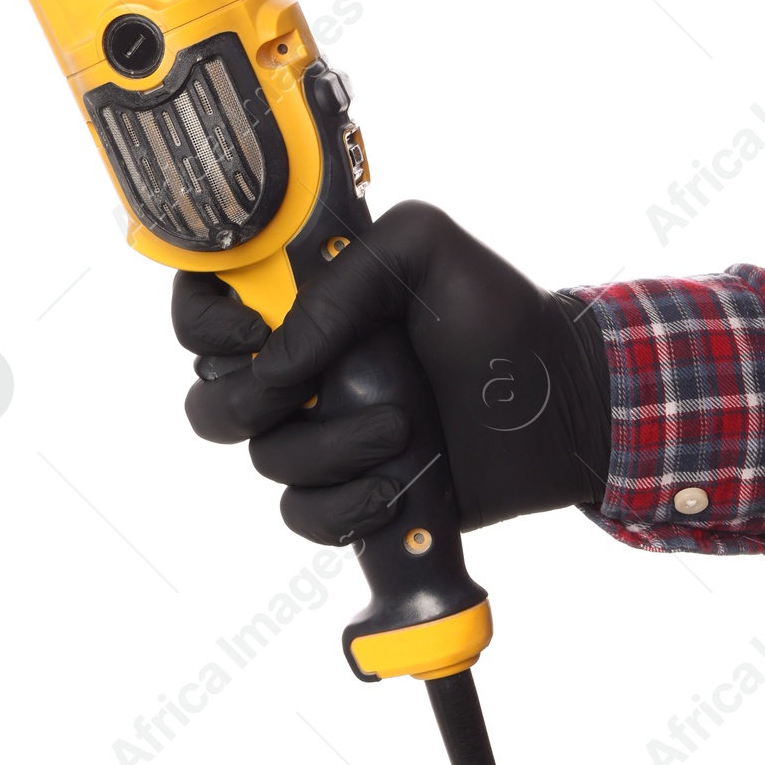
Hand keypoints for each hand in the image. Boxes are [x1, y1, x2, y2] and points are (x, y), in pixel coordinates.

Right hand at [172, 201, 611, 541]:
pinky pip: (301, 515)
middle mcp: (301, 364)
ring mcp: (322, 430)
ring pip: (263, 457)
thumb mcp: (424, 248)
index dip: (202, 317)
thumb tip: (274, 363)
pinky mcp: (349, 491)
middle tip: (304, 391)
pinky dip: (340, 509)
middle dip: (247, 400)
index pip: (206, 298)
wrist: (562, 405)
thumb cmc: (499, 317)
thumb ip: (342, 279)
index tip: (253, 329)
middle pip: (212, 393)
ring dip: (326, 450)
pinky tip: (392, 487)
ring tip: (400, 430)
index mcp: (305, 295)